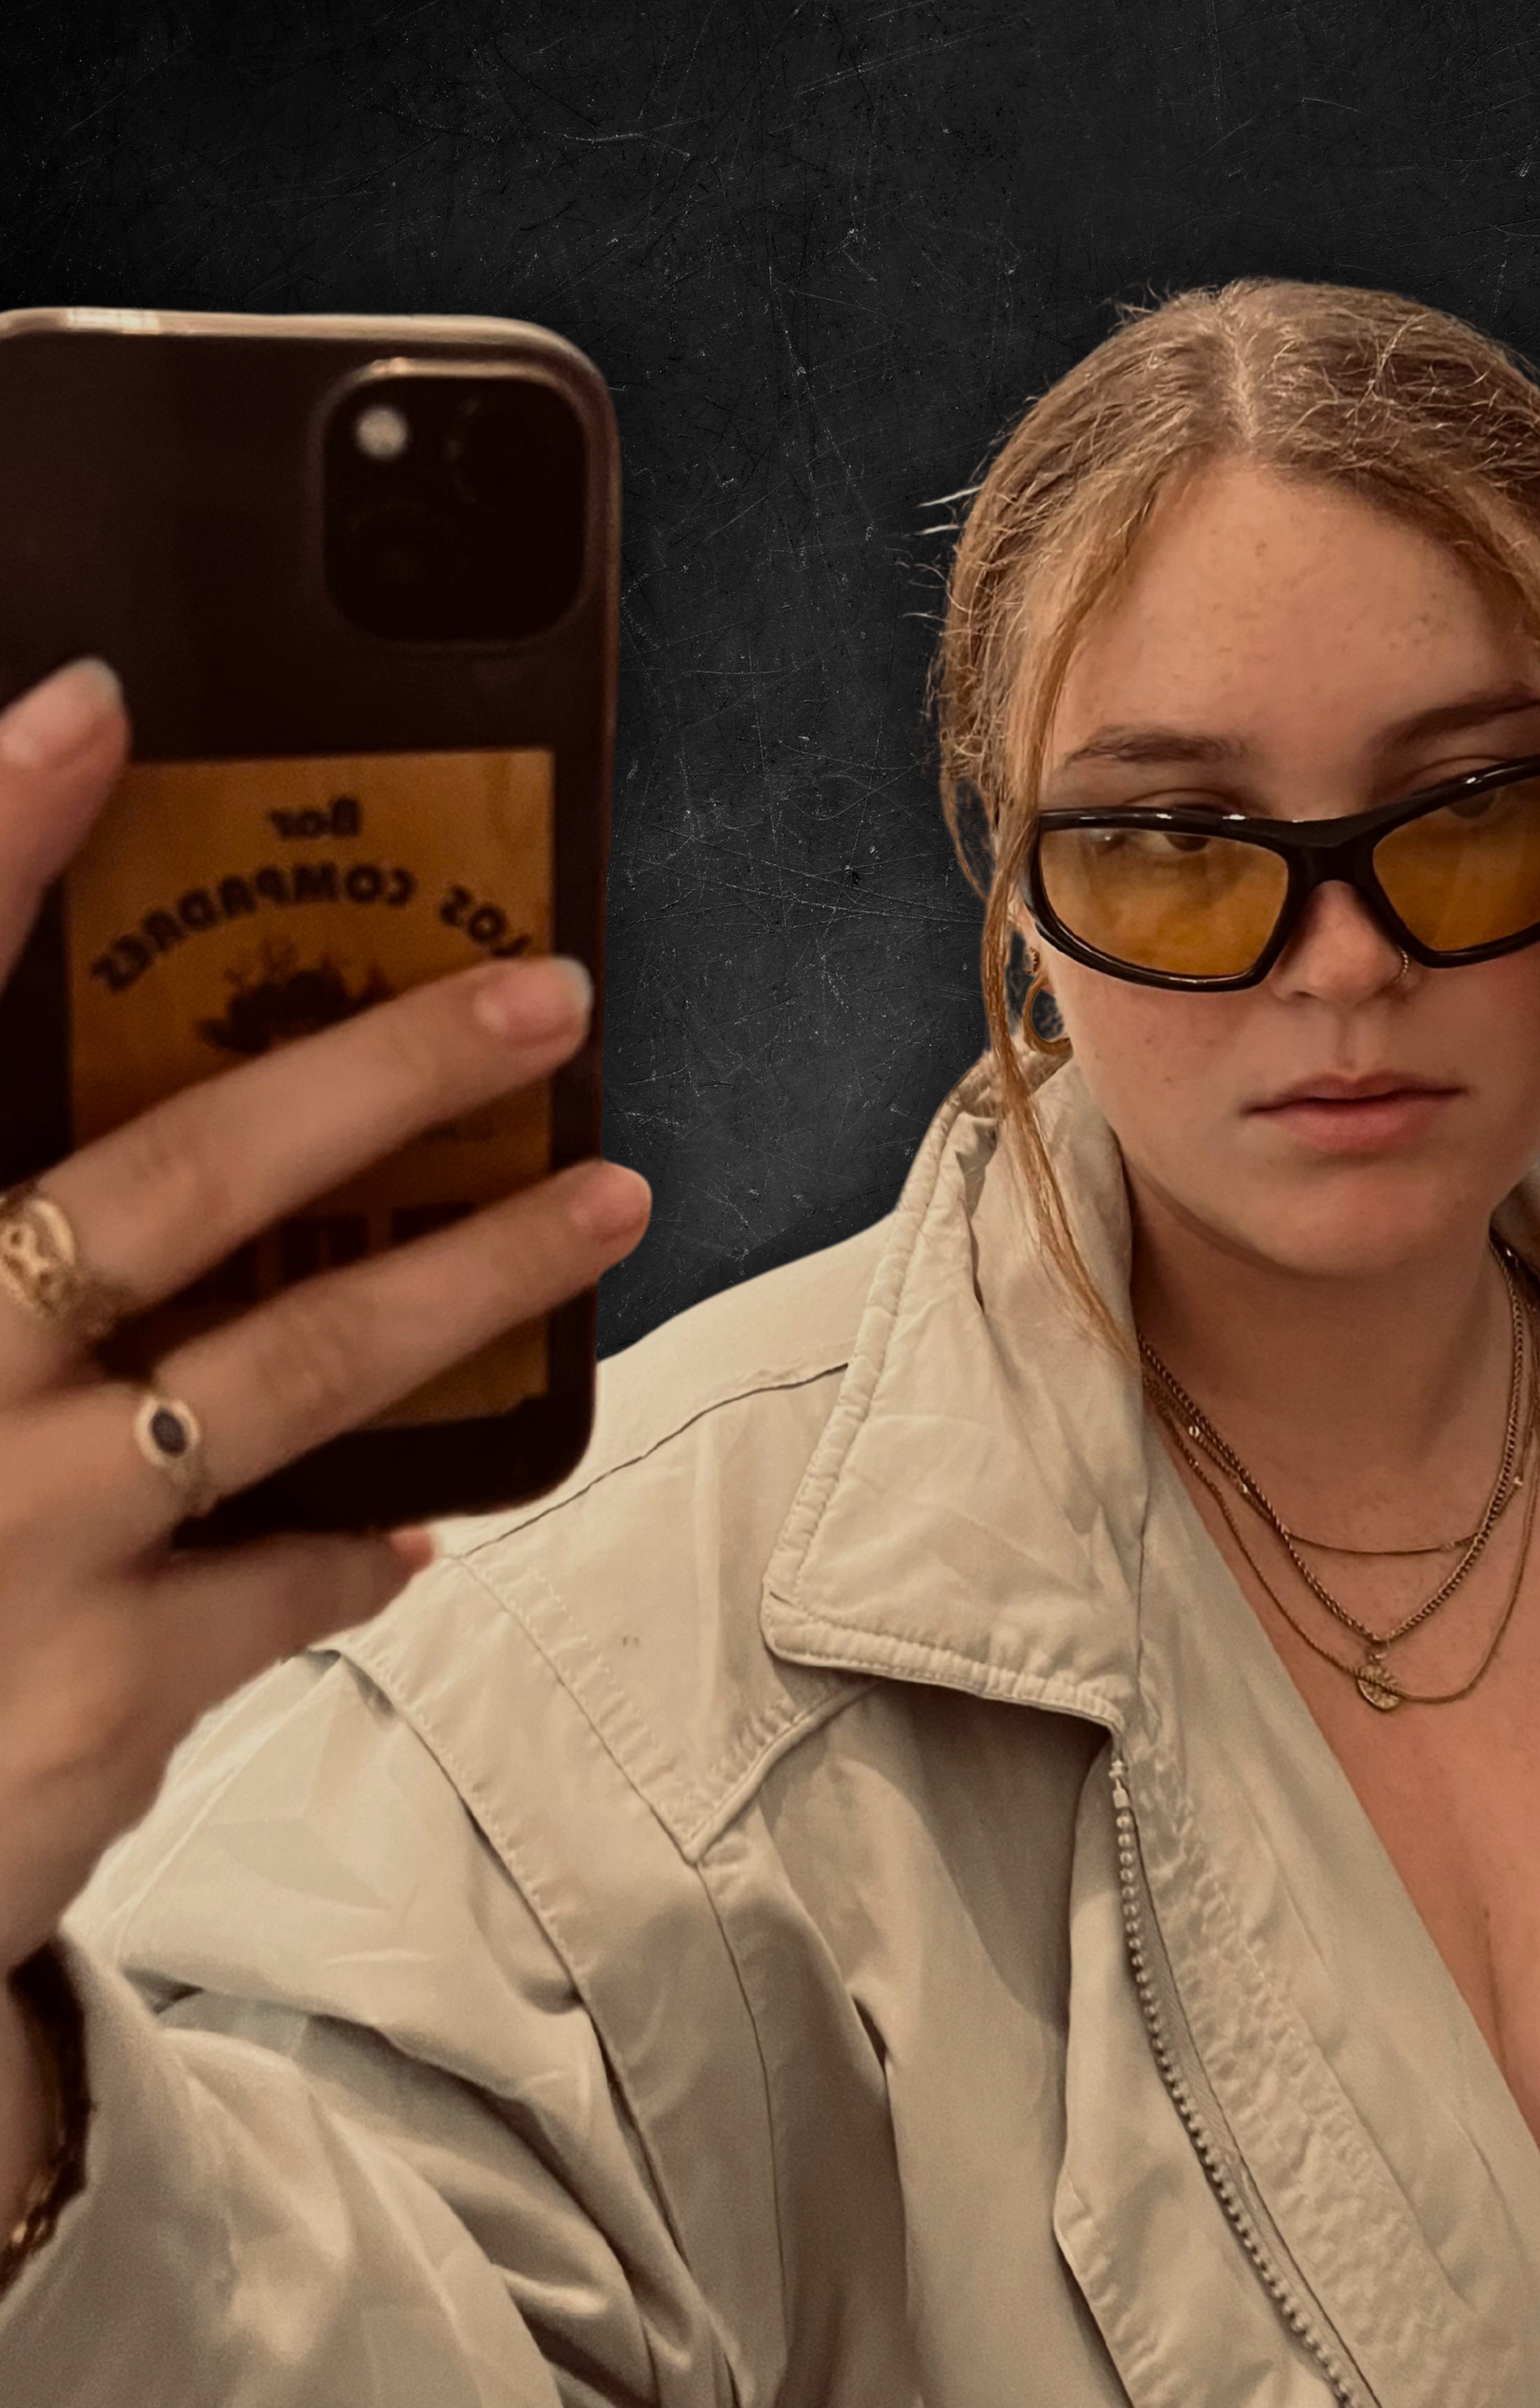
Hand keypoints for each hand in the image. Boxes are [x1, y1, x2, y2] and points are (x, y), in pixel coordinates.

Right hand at [0, 659, 650, 2219]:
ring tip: (611, 1202)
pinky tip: (409, 1535)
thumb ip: (1, 1264)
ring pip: (288, 1372)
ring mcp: (4, 1545)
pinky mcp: (89, 1702)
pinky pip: (278, 1585)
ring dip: (468, 1280)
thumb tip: (64, 1208)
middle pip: (161, 1184)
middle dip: (368, 1074)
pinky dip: (351, 1548)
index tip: (96, 705)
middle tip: (546, 994)